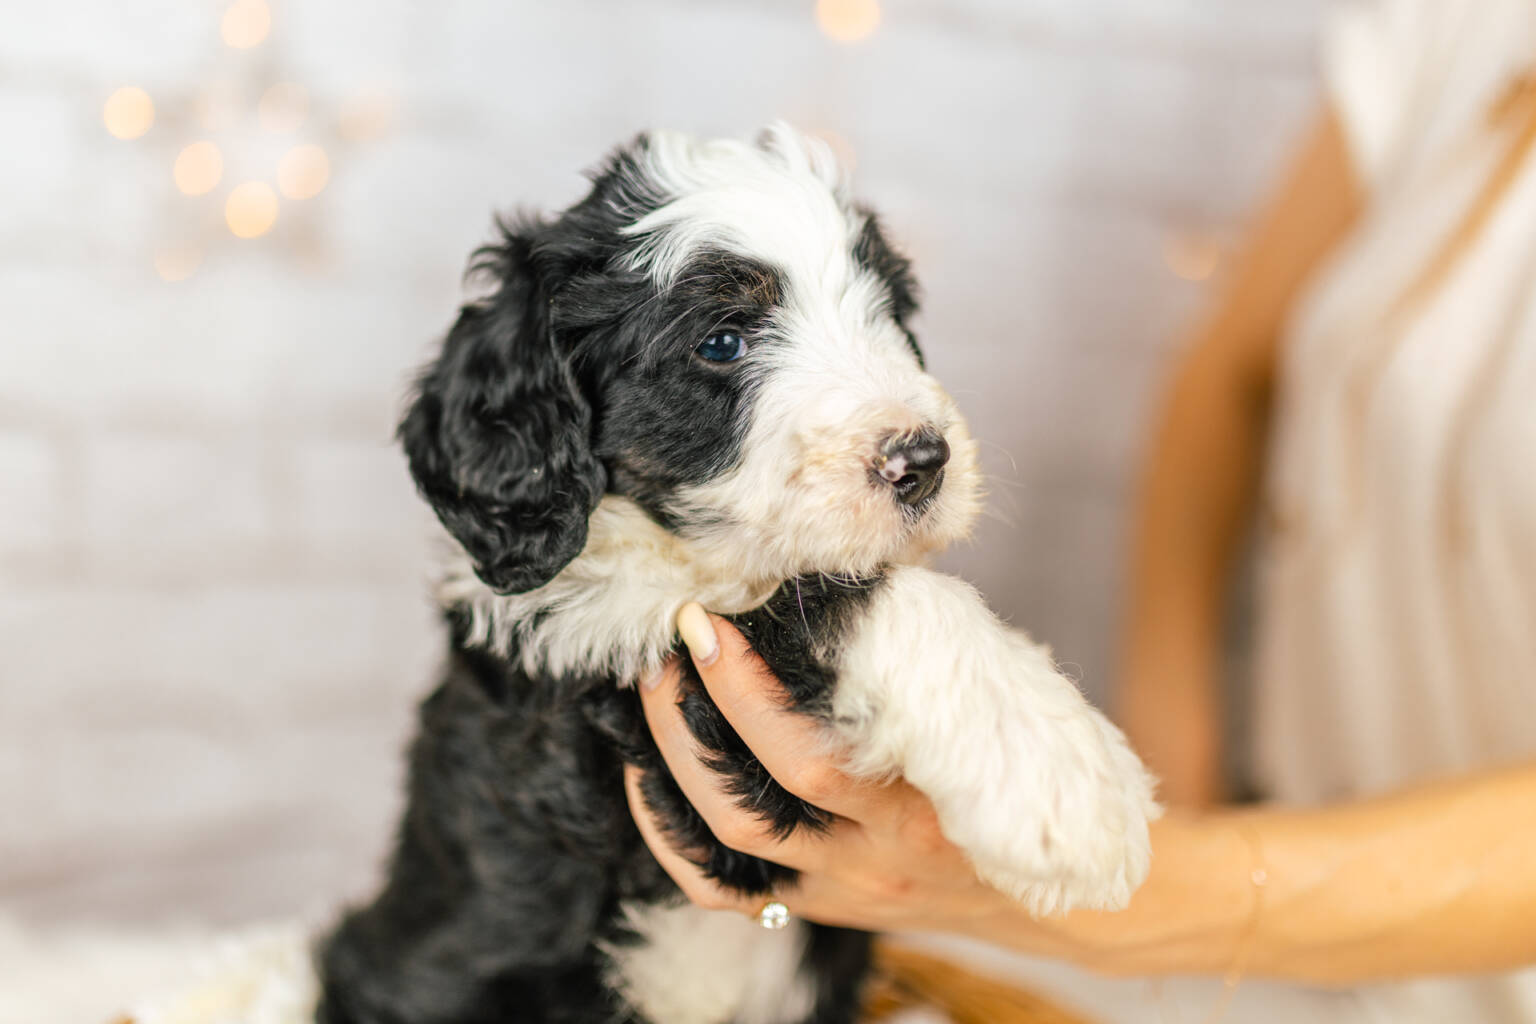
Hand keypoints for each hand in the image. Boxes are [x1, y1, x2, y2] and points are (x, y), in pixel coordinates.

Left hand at [625, 603, 1011, 934]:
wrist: (1055, 887)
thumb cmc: (1024, 769)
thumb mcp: (987, 709)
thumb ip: (909, 661)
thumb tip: (822, 584)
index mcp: (929, 802)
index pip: (815, 753)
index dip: (745, 690)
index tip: (709, 621)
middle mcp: (881, 855)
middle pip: (757, 799)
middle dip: (694, 714)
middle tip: (667, 646)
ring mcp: (847, 889)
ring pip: (732, 842)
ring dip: (673, 764)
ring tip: (653, 694)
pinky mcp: (822, 909)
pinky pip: (725, 890)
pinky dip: (672, 837)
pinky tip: (651, 780)